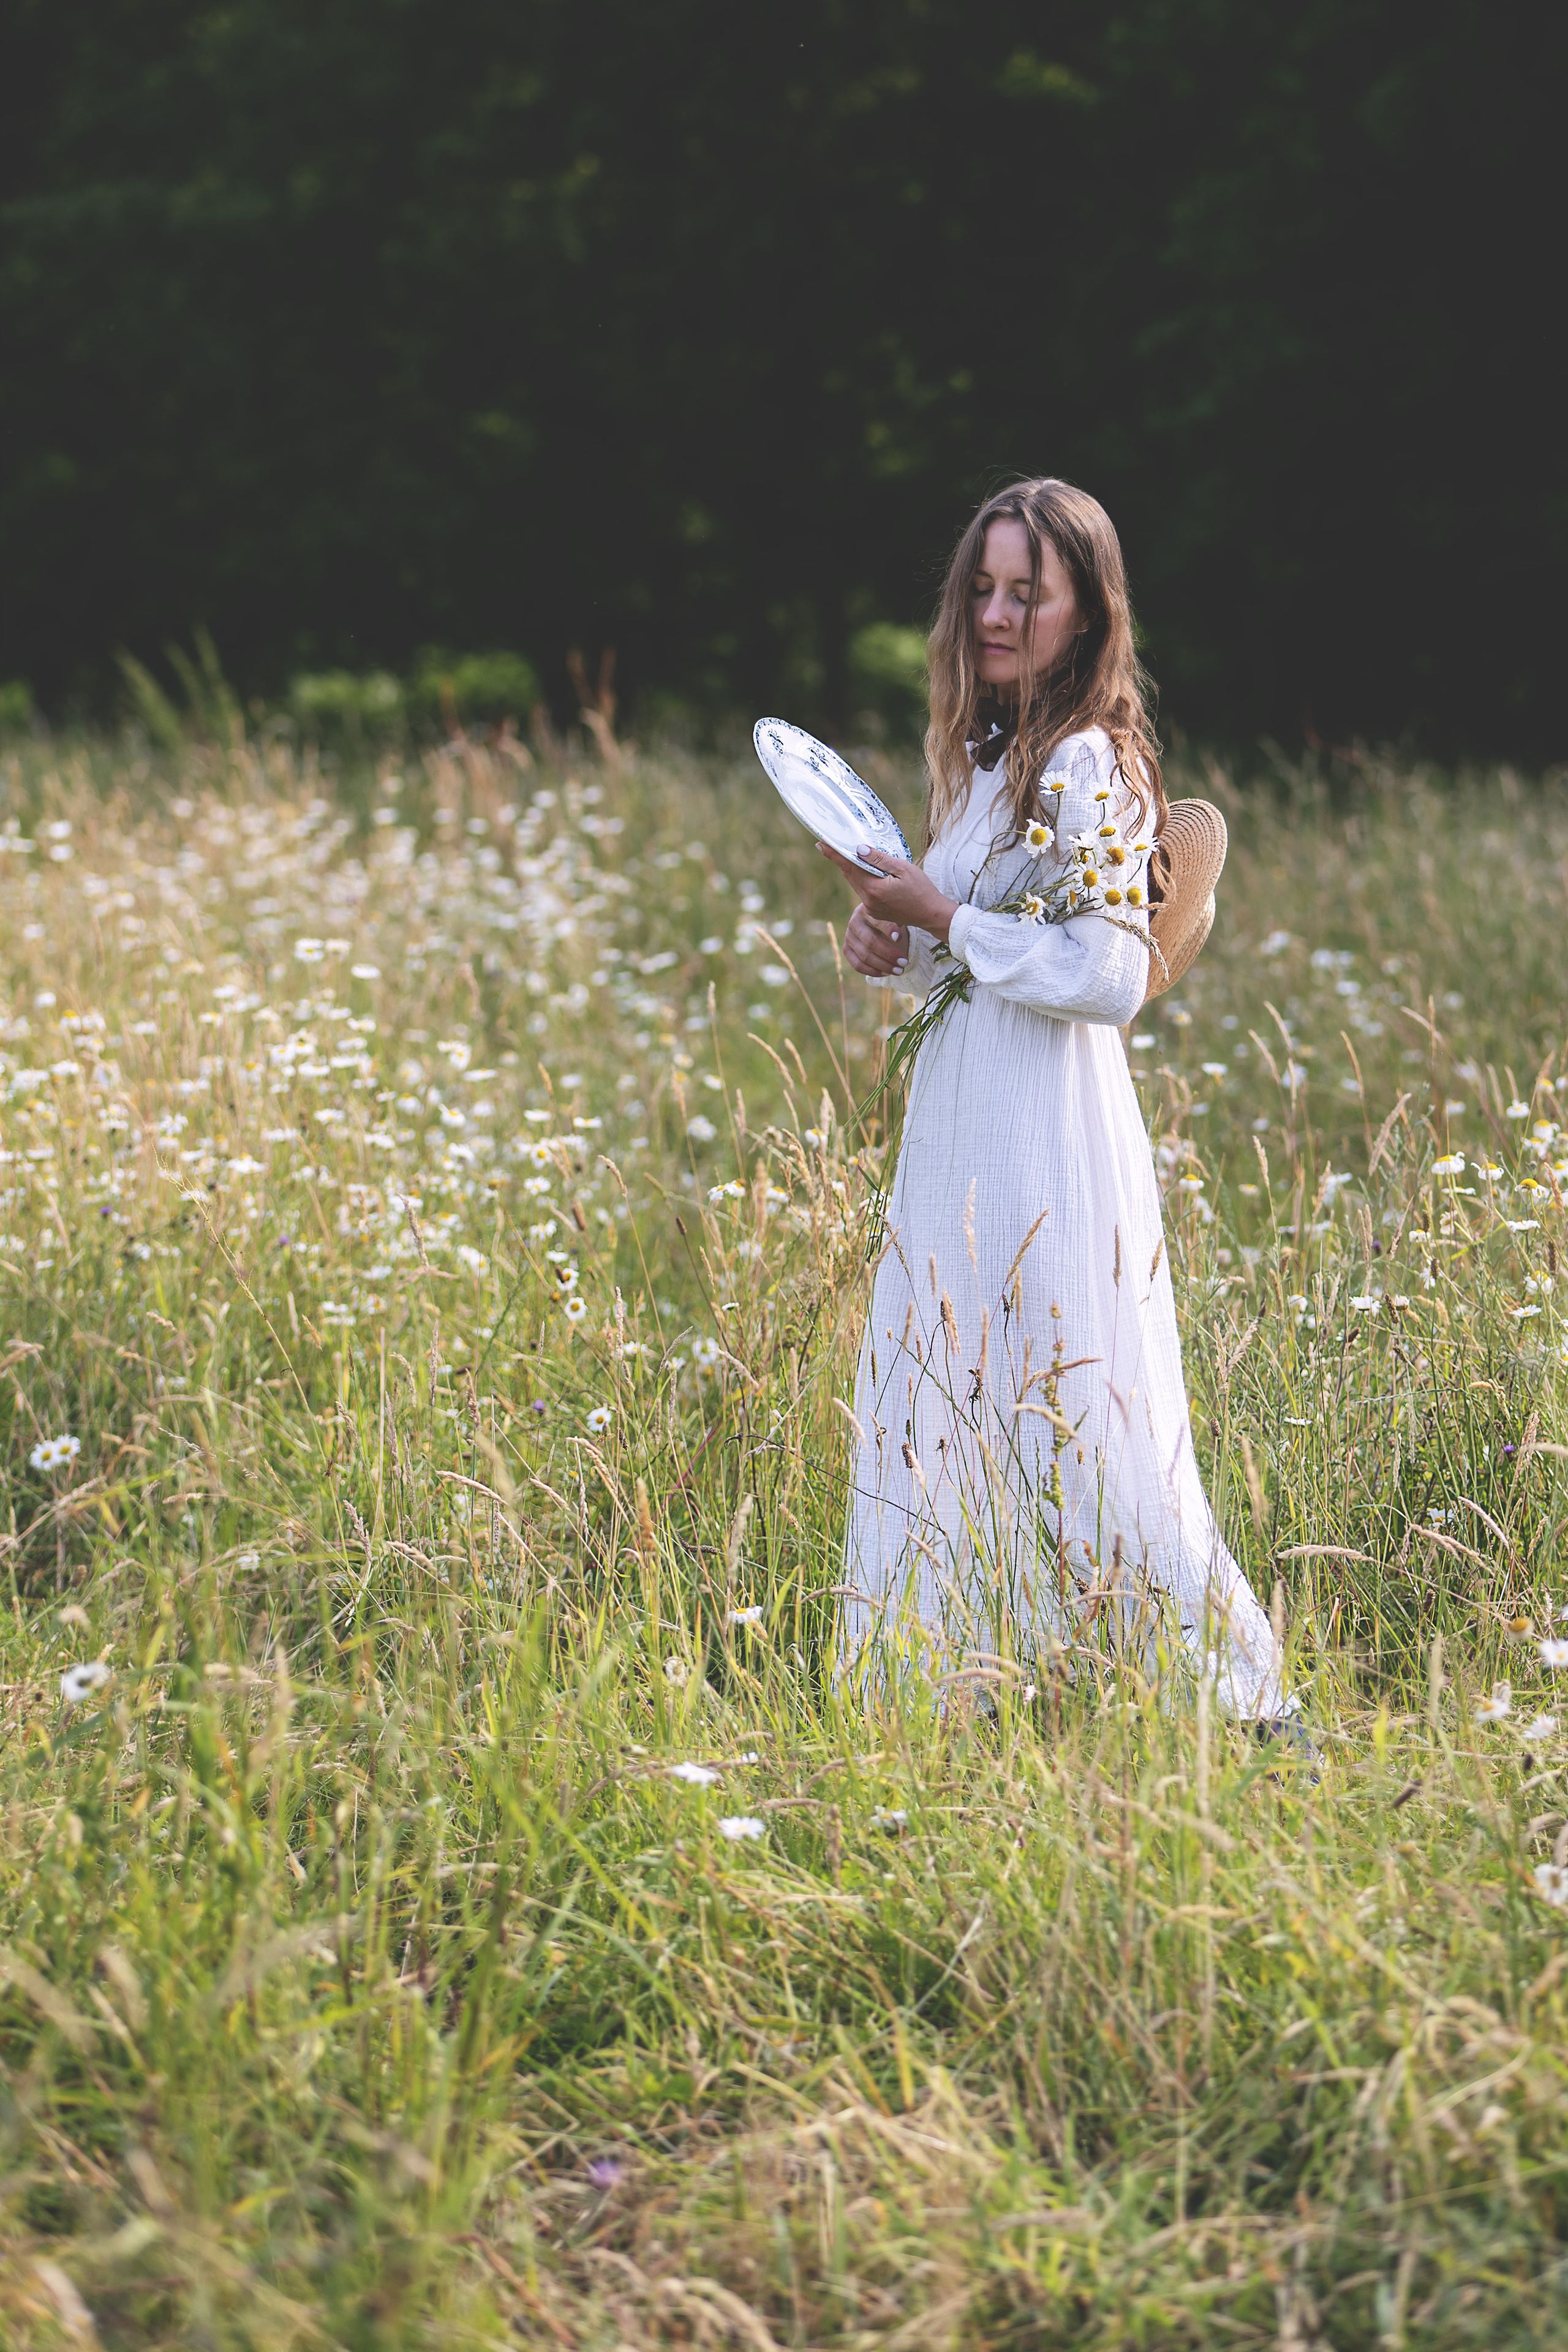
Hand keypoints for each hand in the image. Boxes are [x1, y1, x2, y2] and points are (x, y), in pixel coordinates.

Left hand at [817, 842, 958, 956]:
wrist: (931, 915)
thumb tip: (859, 849)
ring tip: (850, 856)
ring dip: (853, 870)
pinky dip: (863, 880)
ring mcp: (871, 908)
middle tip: (829, 845)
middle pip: (850, 875)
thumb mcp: (903, 869)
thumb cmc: (922, 890)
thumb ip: (880, 859)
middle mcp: (868, 900)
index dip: (834, 854)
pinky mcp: (875, 912)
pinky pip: (864, 892)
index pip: (849, 867)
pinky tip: (867, 872)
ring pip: (857, 884)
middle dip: (841, 860)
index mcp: (874, 888)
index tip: (820, 844)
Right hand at [843, 900, 908, 977]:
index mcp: (867, 909)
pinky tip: (886, 974)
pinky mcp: (847, 949)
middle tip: (905, 963)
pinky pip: (857, 965)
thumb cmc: (891, 917)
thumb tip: (928, 918)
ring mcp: (849, 936)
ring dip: (883, 966)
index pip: (876, 920)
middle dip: (889, 954)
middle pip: (871, 942)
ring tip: (900, 970)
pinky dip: (872, 971)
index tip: (900, 938)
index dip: (888, 929)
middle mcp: (854, 922)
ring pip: (865, 955)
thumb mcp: (896, 913)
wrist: (873, 921)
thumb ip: (903, 915)